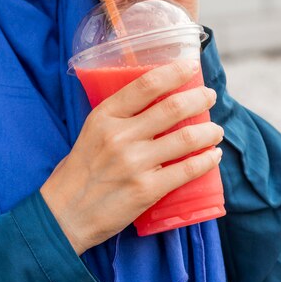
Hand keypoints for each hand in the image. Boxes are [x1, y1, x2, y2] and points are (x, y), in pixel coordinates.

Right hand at [40, 60, 222, 255]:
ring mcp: (135, 163)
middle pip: (173, 108)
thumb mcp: (90, 133)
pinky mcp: (147, 189)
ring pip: (187, 138)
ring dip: (210, 131)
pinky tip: (212, 155)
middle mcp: (120, 136)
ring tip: (215, 130)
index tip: (191, 67)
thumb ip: (118, 119)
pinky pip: (188, 170)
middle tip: (209, 96)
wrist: (65, 214)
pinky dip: (207, 160)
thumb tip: (157, 104)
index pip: (146, 85)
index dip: (174, 72)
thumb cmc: (78, 172)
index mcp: (104, 117)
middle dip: (200, 99)